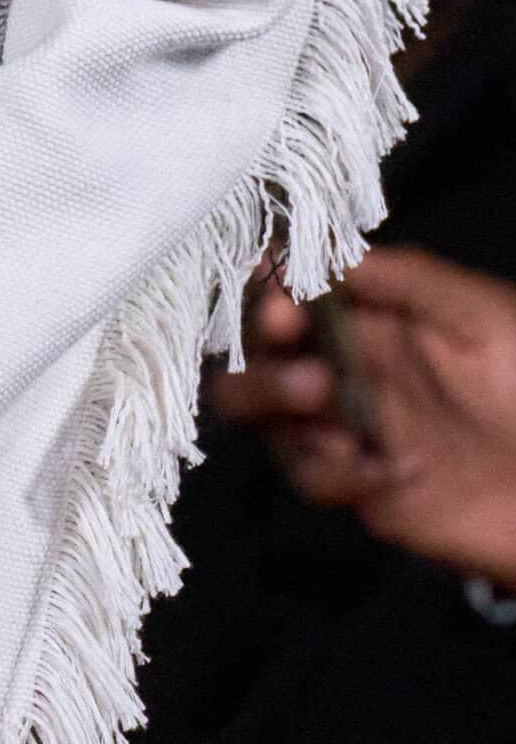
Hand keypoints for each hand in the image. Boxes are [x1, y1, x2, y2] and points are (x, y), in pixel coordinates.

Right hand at [213, 248, 515, 581]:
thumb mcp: (485, 315)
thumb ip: (411, 279)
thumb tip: (333, 253)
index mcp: (380, 321)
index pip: (296, 297)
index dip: (271, 294)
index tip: (279, 301)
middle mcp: (354, 371)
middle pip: (262, 358)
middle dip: (259, 354)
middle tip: (289, 352)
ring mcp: (354, 432)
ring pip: (268, 417)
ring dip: (271, 401)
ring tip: (313, 395)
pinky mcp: (365, 491)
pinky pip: (313, 477)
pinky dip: (327, 471)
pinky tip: (372, 468)